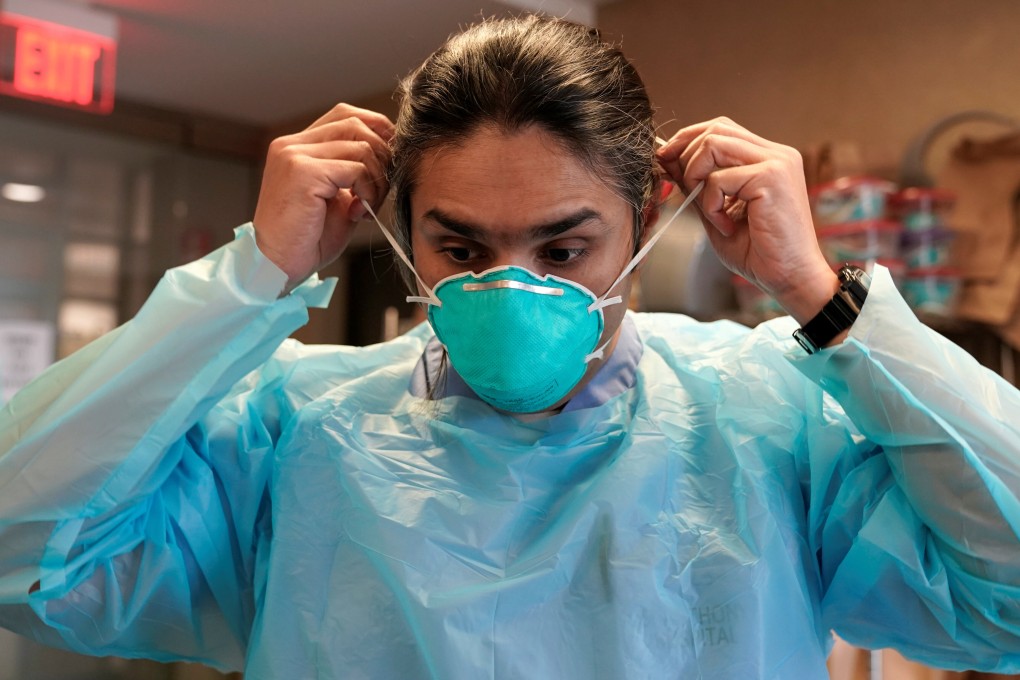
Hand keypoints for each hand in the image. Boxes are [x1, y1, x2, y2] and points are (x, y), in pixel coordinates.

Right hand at [253, 104, 393, 291]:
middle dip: (382, 157)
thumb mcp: (338, 198)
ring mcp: (294, 155)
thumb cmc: (307, 239)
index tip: (390, 161)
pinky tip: (356, 214)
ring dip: (376, 180)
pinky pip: (356, 169)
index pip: (345, 115)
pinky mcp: (303, 173)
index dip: (376, 130)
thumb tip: (391, 154)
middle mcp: (291, 144)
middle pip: (357, 124)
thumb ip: (356, 172)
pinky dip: (367, 192)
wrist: (277, 267)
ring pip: (362, 146)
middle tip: (379, 193)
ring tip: (366, 208)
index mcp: (297, 146)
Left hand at [656, 117, 838, 324]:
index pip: (721, 129)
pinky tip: (726, 226)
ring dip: (696, 179)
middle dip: (684, 155)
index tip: (665, 160)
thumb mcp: (717, 212)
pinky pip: (718, 179)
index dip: (688, 140)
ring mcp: (777, 162)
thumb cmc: (759, 252)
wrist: (790, 278)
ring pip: (713, 145)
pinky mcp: (771, 178)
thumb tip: (668, 161)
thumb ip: (697, 185)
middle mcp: (776, 154)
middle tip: (680, 189)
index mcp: (768, 158)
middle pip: (715, 129)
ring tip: (710, 212)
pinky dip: (710, 206)